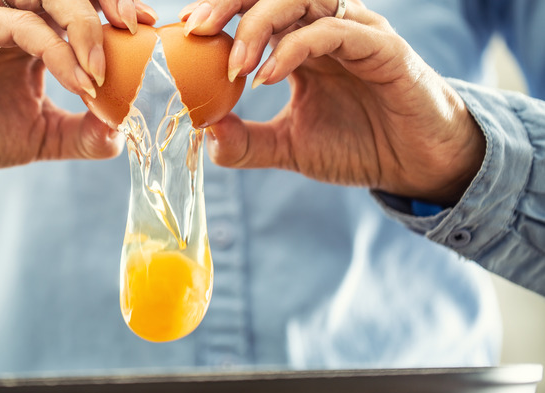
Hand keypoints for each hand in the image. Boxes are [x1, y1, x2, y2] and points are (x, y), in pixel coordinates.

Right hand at [0, 0, 157, 184]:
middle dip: (109, 1)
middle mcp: (13, 14)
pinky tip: (79, 81)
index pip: (82, 7)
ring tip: (102, 71)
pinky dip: (56, 50)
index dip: (117, 9)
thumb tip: (124, 132)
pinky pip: (19, 24)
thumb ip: (82, 133)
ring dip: (84, 25)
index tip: (150, 27)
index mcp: (33, 32)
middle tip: (137, 29)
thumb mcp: (41, 136)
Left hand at [180, 0, 484, 204]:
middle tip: (198, 29)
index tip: (186, 32)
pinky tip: (268, 77)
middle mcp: (327, 28)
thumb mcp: (288, 147)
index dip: (221, 11)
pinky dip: (296, 48)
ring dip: (261, 23)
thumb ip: (246, 141)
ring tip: (235, 64)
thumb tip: (203, 132)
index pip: (256, 8)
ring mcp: (357, 33)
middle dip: (231, 2)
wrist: (415, 166)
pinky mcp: (384, 50)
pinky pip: (335, 32)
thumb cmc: (357, 147)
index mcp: (302, 43)